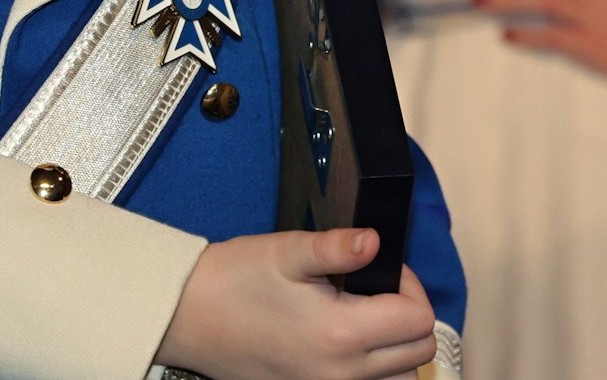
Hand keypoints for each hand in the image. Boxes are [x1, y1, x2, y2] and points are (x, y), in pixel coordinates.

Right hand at [155, 227, 438, 379]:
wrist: (187, 317)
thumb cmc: (233, 281)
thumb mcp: (286, 252)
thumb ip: (336, 247)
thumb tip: (376, 241)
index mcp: (342, 335)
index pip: (419, 319)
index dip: (409, 284)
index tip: (380, 267)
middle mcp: (343, 375)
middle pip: (418, 351)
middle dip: (408, 312)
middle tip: (372, 285)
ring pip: (400, 376)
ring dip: (396, 345)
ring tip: (363, 313)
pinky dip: (375, 367)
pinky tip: (348, 340)